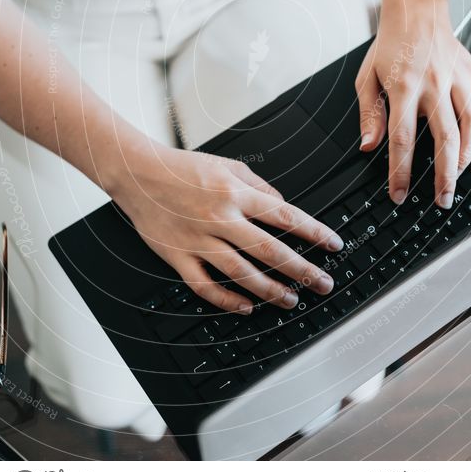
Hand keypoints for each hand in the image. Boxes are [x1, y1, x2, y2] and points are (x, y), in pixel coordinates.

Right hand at [107, 137, 342, 313]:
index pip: (284, 215)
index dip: (313, 232)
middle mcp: (219, 217)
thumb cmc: (182, 168)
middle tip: (322, 283)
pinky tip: (247, 307)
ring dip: (270, 289)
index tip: (332, 245)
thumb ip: (258, 184)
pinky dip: (227, 300)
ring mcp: (198, 239)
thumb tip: (283, 204)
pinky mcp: (178, 257)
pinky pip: (205, 286)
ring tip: (291, 300)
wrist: (138, 173)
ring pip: (241, 272)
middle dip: (301, 269)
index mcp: (234, 193)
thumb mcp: (227, 164)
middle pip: (268, 249)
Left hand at [355, 9, 470, 208]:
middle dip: (444, 175)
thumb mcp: (366, 77)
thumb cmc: (390, 45)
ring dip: (467, 157)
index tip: (399, 193)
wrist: (416, 11)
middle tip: (442, 199)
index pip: (402, 139)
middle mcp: (433, 84)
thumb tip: (368, 145)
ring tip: (459, 176)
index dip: (400, 172)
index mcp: (403, 87)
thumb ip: (369, 114)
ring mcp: (457, 78)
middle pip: (443, 138)